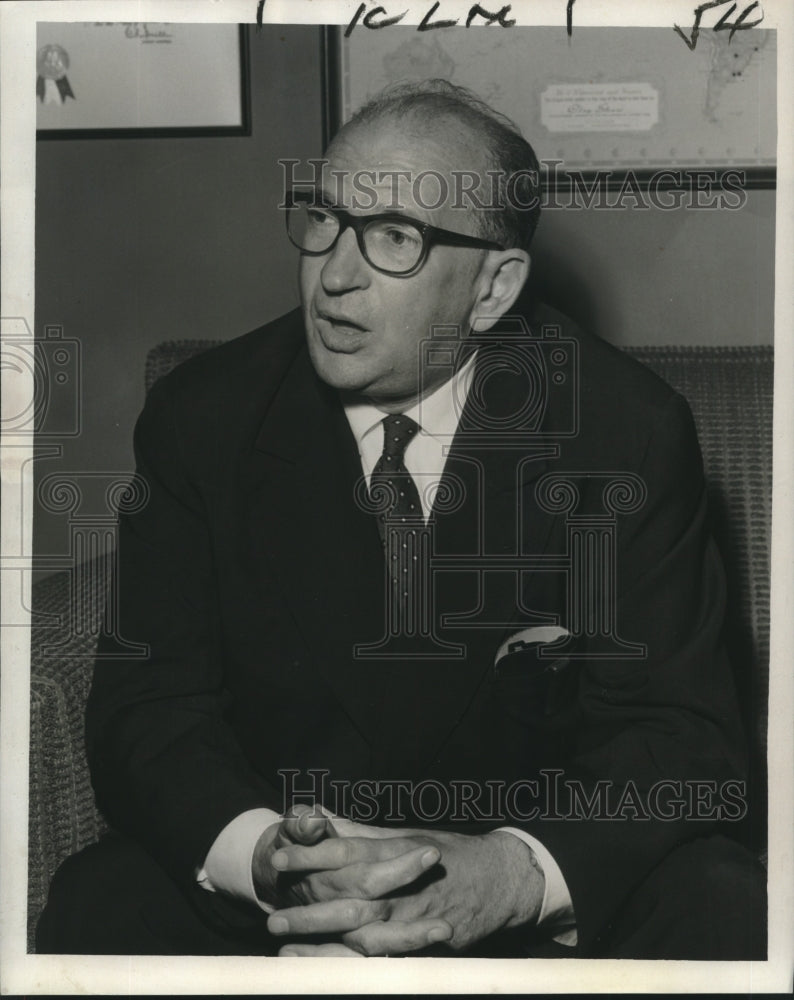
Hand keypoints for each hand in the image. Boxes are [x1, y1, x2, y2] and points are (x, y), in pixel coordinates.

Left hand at [267, 824, 544, 955]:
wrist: (503, 878)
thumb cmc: (450, 853)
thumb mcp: (406, 835)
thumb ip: (362, 834)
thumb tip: (321, 817)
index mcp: (398, 851)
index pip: (348, 851)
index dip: (311, 855)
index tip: (279, 857)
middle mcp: (406, 885)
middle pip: (351, 898)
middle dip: (310, 910)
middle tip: (274, 917)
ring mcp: (418, 918)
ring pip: (365, 935)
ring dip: (326, 945)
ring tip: (288, 951)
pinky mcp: (429, 945)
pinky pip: (389, 959)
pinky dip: (357, 966)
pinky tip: (330, 970)